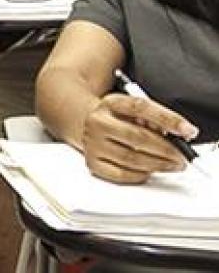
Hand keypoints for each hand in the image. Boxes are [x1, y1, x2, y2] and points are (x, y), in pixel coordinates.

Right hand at [80, 93, 198, 182]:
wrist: (90, 126)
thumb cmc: (119, 119)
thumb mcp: (133, 110)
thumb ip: (152, 119)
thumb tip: (175, 135)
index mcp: (111, 103)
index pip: (141, 107)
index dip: (167, 119)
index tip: (187, 131)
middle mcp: (97, 121)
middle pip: (137, 137)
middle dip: (166, 149)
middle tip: (182, 156)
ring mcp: (92, 143)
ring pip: (131, 158)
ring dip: (158, 164)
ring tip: (172, 164)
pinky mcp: (92, 163)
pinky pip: (122, 174)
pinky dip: (141, 174)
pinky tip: (150, 170)